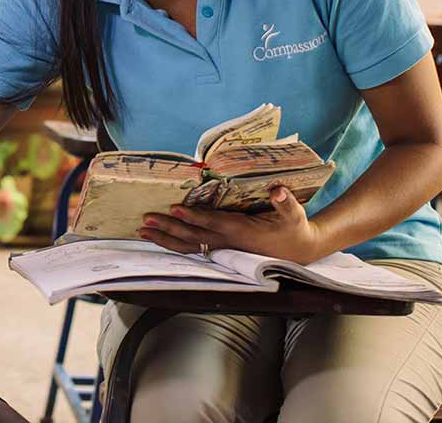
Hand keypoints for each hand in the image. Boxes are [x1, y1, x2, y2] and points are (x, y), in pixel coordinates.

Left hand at [138, 186, 327, 263]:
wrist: (298, 250)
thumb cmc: (294, 228)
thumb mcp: (295, 215)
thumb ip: (286, 203)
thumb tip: (278, 191)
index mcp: (242, 232)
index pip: (213, 224)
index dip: (194, 217)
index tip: (174, 209)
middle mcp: (227, 242)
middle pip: (193, 237)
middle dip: (169, 228)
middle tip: (146, 219)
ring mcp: (222, 247)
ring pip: (188, 246)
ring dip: (165, 239)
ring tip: (143, 231)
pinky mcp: (220, 248)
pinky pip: (192, 248)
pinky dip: (173, 243)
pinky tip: (157, 238)